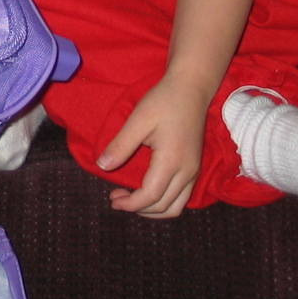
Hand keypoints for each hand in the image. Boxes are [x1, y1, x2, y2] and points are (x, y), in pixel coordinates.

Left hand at [95, 73, 210, 218]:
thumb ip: (120, 145)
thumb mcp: (138, 120)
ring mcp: (194, 170)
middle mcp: (187, 171)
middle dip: (138, 208)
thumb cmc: (164, 101)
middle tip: (116, 198)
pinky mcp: (195, 167)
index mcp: (172, 161)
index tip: (112, 199)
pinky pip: (182, 197)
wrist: (191, 89)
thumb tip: (102, 167)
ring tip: (131, 200)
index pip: (150, 196)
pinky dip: (164, 202)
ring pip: (176, 206)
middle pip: (164, 207)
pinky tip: (148, 192)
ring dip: (153, 210)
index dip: (130, 204)